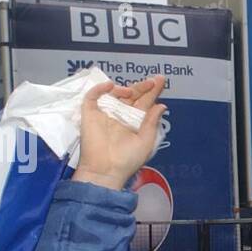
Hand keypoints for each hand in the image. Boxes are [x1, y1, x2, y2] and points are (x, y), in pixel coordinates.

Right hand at [73, 76, 166, 190]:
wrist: (105, 170)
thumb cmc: (127, 160)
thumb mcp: (145, 141)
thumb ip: (152, 122)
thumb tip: (161, 106)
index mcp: (134, 123)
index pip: (144, 103)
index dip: (152, 92)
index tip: (160, 81)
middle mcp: (120, 116)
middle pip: (132, 96)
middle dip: (142, 86)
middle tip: (153, 80)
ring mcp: (105, 113)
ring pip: (114, 93)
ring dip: (124, 89)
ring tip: (132, 92)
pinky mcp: (90, 113)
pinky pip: (92, 96)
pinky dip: (100, 88)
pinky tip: (111, 86)